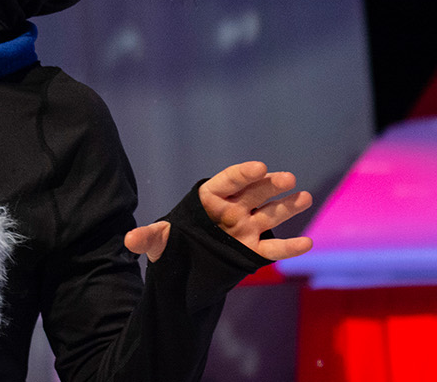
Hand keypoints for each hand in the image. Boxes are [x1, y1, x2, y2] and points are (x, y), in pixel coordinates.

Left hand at [125, 161, 312, 262]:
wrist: (183, 269)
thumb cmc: (171, 245)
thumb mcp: (158, 242)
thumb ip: (148, 238)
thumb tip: (130, 238)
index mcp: (210, 199)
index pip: (229, 181)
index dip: (244, 174)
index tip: (259, 167)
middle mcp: (232, 209)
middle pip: (255, 192)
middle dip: (271, 185)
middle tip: (287, 178)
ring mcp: (245, 228)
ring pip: (270, 214)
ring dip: (287, 206)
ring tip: (304, 196)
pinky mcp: (252, 250)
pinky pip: (273, 248)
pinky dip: (290, 247)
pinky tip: (306, 242)